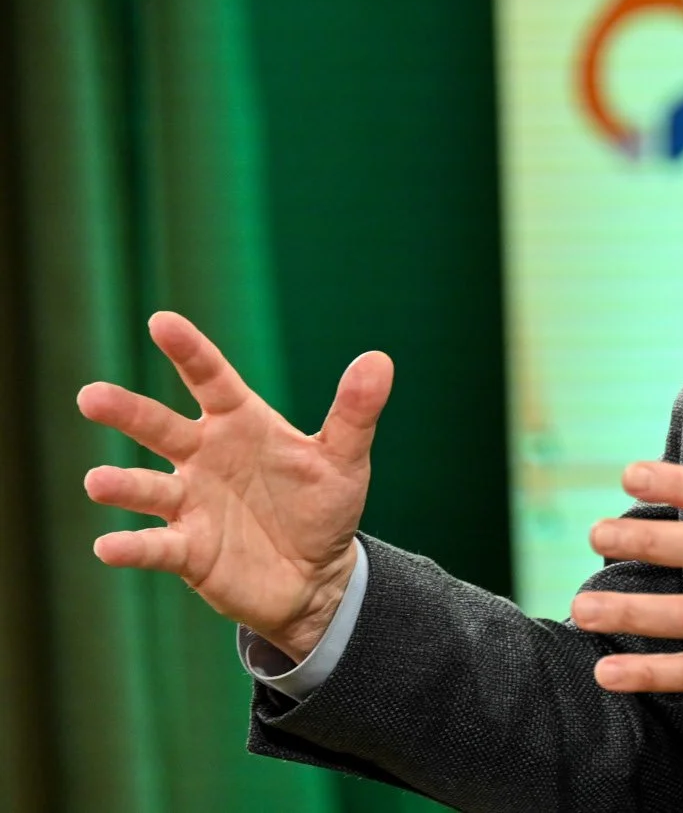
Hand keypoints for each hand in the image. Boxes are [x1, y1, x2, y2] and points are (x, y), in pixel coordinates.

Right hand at [77, 312, 391, 660]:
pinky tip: (107, 545)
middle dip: (127, 412)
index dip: (189, 352)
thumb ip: (356, 411)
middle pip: (161, 427)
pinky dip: (133, 546)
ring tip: (97, 481)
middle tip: (90, 396)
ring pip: (149, 488)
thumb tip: (379, 358)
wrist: (317, 574)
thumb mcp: (344, 457)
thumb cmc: (323, 506)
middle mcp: (205, 457)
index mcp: (240, 423)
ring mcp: (191, 504)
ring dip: (123, 485)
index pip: (211, 379)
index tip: (161, 321)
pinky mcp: (188, 551)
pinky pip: (155, 546)